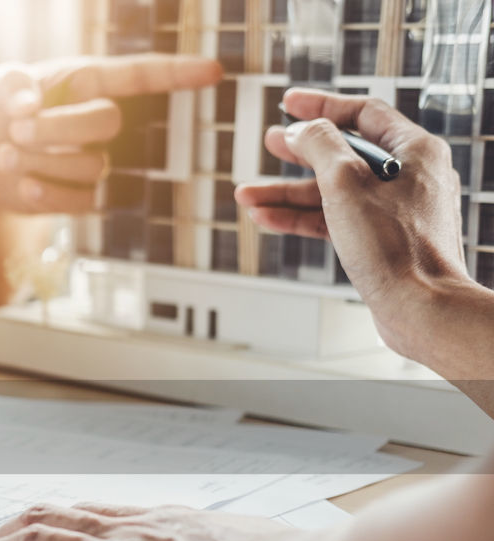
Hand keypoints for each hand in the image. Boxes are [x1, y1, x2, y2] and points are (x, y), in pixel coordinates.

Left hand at [0, 54, 220, 213]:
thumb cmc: (2, 109)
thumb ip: (11, 83)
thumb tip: (27, 103)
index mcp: (89, 82)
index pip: (141, 75)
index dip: (177, 73)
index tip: (214, 71)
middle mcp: (101, 120)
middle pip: (109, 122)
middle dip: (59, 127)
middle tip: (17, 128)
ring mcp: (96, 160)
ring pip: (93, 165)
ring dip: (41, 160)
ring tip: (5, 152)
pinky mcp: (85, 196)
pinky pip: (83, 202)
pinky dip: (48, 194)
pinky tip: (24, 184)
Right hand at [236, 88, 483, 359]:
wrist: (420, 307)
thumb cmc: (395, 247)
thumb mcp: (345, 182)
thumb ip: (320, 146)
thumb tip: (301, 129)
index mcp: (413, 151)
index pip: (362, 113)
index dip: (321, 106)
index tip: (289, 104)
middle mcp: (408, 176)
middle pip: (344, 152)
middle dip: (299, 152)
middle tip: (270, 144)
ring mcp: (394, 210)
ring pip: (332, 191)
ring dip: (287, 193)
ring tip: (248, 194)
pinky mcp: (381, 240)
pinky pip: (335, 219)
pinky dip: (301, 218)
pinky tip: (268, 218)